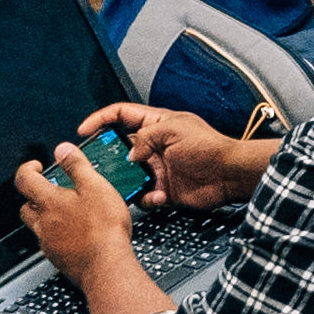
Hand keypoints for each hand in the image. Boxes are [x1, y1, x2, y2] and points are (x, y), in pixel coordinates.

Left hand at [14, 139, 137, 275]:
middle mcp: (43, 223)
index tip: (36, 166)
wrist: (106, 267)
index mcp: (49, 202)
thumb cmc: (103, 229)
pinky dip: (58, 235)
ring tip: (67, 212)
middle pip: (26, 206)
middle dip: (34, 195)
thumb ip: (76, 166)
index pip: (24, 180)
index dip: (27, 169)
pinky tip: (76, 235)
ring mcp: (49, 244)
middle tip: (50, 189)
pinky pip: (51, 243)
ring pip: (38, 226)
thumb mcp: (95, 187)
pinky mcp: (58, 259)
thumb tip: (62, 150)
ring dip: (47, 217)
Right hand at [82, 101, 272, 204]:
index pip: (122, 115)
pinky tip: (157, 195)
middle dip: (108, 157)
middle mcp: (154, 146)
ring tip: (123, 186)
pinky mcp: (164, 189)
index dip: (101, 119)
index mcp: (156, 124)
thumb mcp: (174, 130)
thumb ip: (146, 138)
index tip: (84, 129)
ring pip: (129, 176)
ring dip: (126, 182)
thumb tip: (129, 153)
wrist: (229, 175)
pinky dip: (147, 198)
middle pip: (121, 148)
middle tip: (97, 165)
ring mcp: (158, 168)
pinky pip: (145, 196)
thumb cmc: (211, 147)